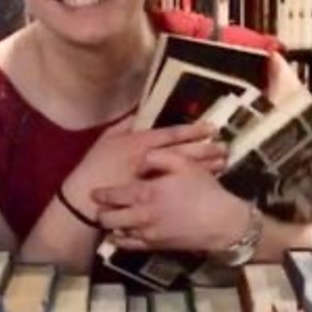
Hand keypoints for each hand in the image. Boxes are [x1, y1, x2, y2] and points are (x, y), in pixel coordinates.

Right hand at [61, 118, 226, 222]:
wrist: (85, 200)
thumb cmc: (95, 166)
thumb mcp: (107, 140)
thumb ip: (124, 124)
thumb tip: (138, 112)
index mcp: (140, 143)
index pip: (172, 134)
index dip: (193, 130)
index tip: (211, 128)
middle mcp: (151, 161)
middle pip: (185, 154)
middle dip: (207, 150)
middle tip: (226, 147)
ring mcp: (155, 182)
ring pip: (186, 173)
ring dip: (206, 167)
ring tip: (223, 163)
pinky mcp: (155, 198)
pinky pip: (179, 191)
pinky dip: (193, 187)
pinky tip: (207, 184)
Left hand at [91, 148, 249, 254]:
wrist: (221, 223)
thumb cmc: (203, 190)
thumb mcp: (184, 164)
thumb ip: (158, 156)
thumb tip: (140, 159)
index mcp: (146, 193)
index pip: (114, 195)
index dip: (102, 194)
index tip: (95, 192)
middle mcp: (142, 215)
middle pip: (109, 218)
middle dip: (101, 211)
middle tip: (98, 206)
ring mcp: (148, 233)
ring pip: (118, 232)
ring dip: (111, 225)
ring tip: (108, 218)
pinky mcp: (156, 246)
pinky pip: (130, 245)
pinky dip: (121, 239)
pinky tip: (121, 233)